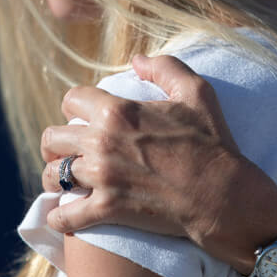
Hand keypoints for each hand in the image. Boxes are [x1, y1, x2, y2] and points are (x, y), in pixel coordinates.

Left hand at [41, 54, 276, 272]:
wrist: (224, 195)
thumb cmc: (212, 143)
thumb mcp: (196, 92)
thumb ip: (165, 67)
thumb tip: (136, 59)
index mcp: (117, 110)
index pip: (71, 100)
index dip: (74, 107)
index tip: (81, 118)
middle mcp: (102, 141)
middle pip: (52, 138)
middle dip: (57, 143)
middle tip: (68, 150)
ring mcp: (102, 178)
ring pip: (53, 175)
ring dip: (55, 177)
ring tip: (65, 181)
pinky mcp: (107, 210)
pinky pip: (64, 215)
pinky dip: (58, 217)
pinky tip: (60, 216)